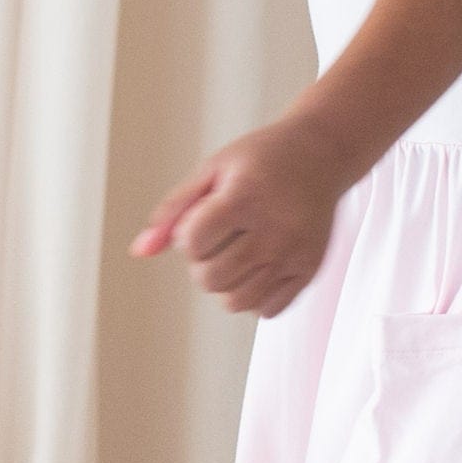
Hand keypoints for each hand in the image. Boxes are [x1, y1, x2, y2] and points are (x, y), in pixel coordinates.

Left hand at [128, 117, 349, 317]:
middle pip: (211, 279)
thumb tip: (139, 252)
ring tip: (236, 255)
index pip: (192, 243)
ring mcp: (294, 253)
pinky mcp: (311, 270)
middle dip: (202, 264)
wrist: (322, 153)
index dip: (187, 236)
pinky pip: (268, 309)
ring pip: (237, 302)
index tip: (203, 218)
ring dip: (226, 284)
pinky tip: (258, 267)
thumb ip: (175, 210)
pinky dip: (254, 296)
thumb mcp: (213, 169)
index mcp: (245, 198)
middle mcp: (273, 229)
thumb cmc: (261, 158)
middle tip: (218, 239)